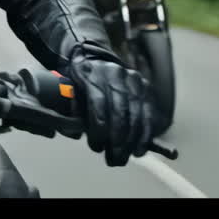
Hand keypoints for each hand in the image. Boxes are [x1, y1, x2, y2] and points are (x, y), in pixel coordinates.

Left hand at [66, 46, 152, 165]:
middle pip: (120, 111)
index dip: (98, 128)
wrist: (94, 59)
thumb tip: (73, 132)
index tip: (96, 146)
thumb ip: (71, 109)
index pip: (98, 102)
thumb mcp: (69, 90)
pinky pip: (150, 115)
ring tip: (123, 158)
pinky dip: (146, 135)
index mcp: (91, 72)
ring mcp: (133, 80)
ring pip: (137, 115)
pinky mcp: (146, 88)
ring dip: (131, 142)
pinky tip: (139, 150)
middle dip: (117, 140)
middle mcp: (115, 73)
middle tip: (112, 159)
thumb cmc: (79, 83)